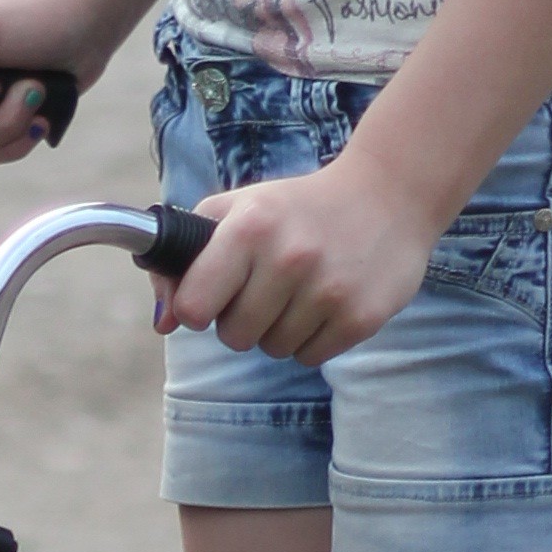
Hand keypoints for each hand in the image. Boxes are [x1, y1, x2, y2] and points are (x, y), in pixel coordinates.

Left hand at [165, 150, 438, 366]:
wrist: (388, 195)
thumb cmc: (297, 207)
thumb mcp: (236, 211)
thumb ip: (185, 261)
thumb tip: (162, 322)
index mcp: (249, 227)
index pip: (193, 307)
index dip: (197, 308)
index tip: (212, 297)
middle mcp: (289, 258)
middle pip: (233, 337)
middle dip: (242, 320)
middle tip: (265, 289)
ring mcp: (328, 290)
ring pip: (273, 349)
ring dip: (279, 329)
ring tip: (300, 291)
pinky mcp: (361, 317)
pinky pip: (310, 357)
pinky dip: (312, 339)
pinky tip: (326, 302)